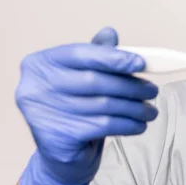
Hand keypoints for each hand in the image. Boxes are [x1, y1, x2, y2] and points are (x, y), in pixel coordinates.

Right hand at [15, 27, 158, 184]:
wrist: (60, 152)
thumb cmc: (73, 107)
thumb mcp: (82, 75)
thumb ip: (95, 54)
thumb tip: (110, 32)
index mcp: (39, 63)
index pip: (80, 53)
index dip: (113, 57)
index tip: (141, 63)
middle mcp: (33, 87)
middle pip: (94, 80)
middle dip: (130, 85)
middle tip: (152, 90)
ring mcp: (41, 114)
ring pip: (103, 104)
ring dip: (134, 107)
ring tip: (150, 109)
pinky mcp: (56, 138)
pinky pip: (103, 126)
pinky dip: (127, 124)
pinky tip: (139, 124)